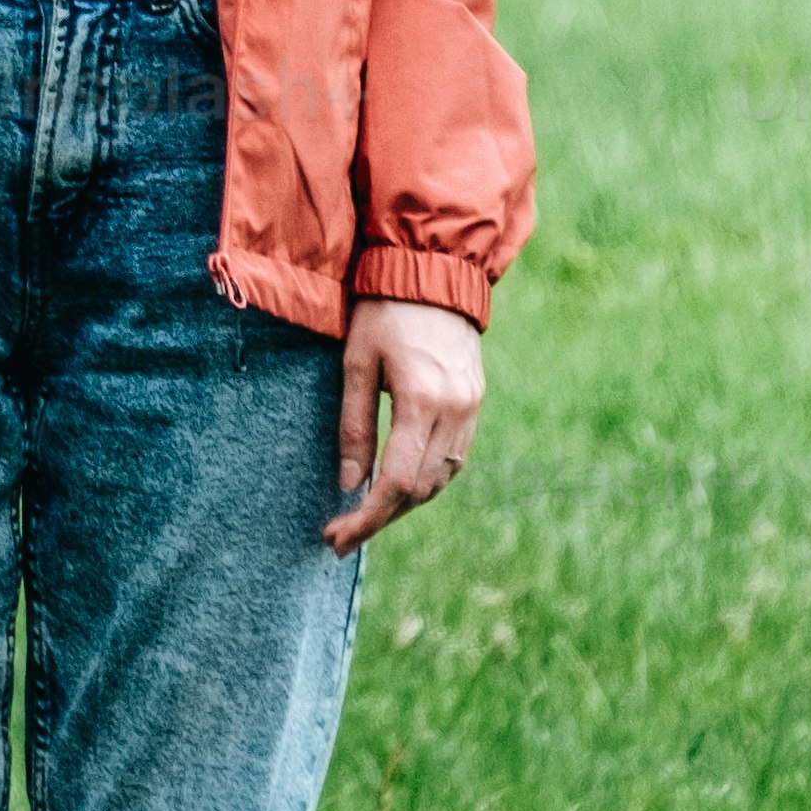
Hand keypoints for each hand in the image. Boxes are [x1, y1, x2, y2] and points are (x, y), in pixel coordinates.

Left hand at [326, 296, 483, 549]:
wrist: (434, 272)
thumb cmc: (383, 312)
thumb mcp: (356, 364)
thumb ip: (353, 426)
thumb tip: (347, 483)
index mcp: (422, 400)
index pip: (395, 481)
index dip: (365, 517)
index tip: (335, 536)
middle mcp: (455, 411)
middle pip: (420, 490)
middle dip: (380, 519)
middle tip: (340, 538)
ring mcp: (471, 408)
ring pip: (440, 480)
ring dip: (403, 504)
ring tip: (363, 517)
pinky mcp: (476, 403)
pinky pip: (453, 459)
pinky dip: (424, 479)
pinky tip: (396, 486)